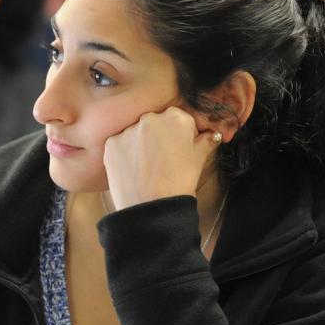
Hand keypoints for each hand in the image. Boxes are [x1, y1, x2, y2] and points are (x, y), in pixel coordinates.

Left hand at [103, 106, 219, 209]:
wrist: (153, 207)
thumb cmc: (180, 182)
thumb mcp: (199, 159)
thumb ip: (206, 141)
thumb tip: (212, 135)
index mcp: (176, 117)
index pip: (180, 119)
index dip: (182, 135)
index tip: (181, 150)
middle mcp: (150, 118)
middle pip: (157, 123)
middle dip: (160, 137)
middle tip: (164, 160)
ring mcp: (128, 130)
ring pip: (137, 133)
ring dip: (142, 144)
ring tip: (148, 168)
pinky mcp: (112, 144)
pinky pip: (120, 144)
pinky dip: (126, 154)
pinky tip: (134, 170)